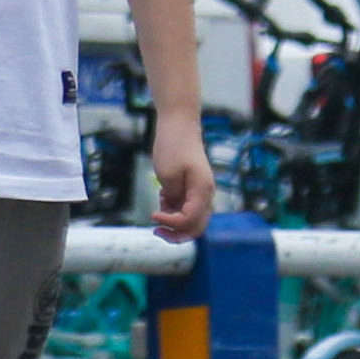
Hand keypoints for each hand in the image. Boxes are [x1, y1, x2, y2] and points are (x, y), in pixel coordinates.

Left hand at [147, 110, 214, 241]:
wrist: (179, 124)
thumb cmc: (174, 146)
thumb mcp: (168, 175)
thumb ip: (173, 198)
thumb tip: (175, 213)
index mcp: (202, 191)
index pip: (190, 221)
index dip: (170, 223)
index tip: (153, 215)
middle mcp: (206, 194)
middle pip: (196, 227)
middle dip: (176, 234)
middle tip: (157, 231)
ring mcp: (200, 191)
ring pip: (191, 220)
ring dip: (174, 223)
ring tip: (158, 211)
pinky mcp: (192, 188)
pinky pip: (186, 208)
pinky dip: (174, 211)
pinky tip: (162, 201)